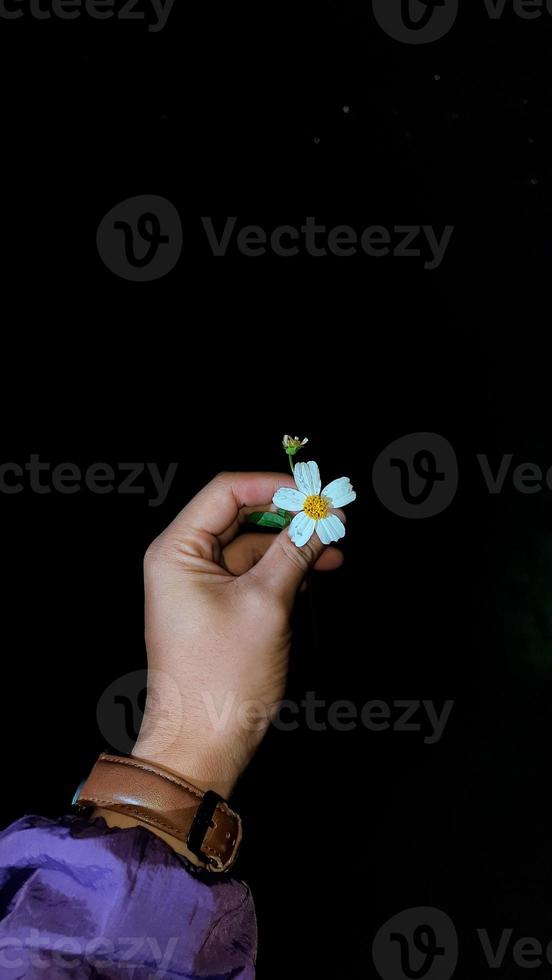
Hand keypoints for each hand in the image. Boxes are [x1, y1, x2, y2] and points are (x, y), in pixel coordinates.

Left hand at [131, 471, 343, 797]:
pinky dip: (283, 568)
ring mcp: (198, 585)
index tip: (313, 493)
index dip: (273, 486)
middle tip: (330, 516)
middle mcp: (182, 561)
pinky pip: (252, 572)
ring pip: (250, 544)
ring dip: (291, 543)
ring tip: (333, 546)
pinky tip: (316, 569)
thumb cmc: (221, 678)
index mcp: (177, 551)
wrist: (202, 744)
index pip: (225, 491)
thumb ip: (294, 552)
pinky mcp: (216, 607)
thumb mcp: (267, 604)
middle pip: (239, 514)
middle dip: (287, 514)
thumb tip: (320, 518)